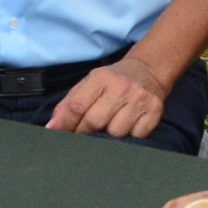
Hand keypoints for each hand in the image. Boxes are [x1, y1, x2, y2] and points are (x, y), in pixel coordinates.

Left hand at [48, 58, 169, 138]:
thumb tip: (52, 128)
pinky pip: (136, 137)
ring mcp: (140, 100)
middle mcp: (122, 87)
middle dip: (84, 133)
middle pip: (94, 122)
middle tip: (84, 134)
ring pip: (116, 134)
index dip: (65, 125)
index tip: (59, 134)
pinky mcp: (155, 112)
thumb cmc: (112, 81)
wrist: (147, 71)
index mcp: (101, 78)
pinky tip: (127, 125)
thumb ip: (69, 104)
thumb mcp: (89, 84)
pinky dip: (129, 136)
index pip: (77, 107)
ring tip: (110, 125)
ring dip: (109, 136)